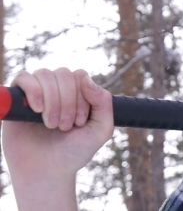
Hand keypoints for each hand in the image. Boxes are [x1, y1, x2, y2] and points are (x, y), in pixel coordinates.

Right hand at [1, 68, 113, 209]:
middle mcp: (58, 89)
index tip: (80, 122)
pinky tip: (37, 109)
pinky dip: (32, 90)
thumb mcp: (100, 129)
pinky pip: (23, 78)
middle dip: (67, 101)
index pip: (80, 75)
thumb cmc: (74, 151)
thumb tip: (85, 78)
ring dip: (51, 100)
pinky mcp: (17, 100)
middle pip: (64, 73)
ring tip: (51, 125)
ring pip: (45, 74)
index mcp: (79, 92)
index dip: (81, 96)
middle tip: (65, 127)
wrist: (47, 172)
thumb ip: (103, 102)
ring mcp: (37, 92)